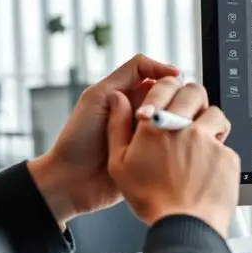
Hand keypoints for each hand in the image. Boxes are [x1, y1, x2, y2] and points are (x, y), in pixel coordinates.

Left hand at [28, 55, 180, 226]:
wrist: (74, 181)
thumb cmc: (79, 139)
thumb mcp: (99, 96)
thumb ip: (129, 75)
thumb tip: (171, 70)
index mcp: (125, 92)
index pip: (155, 72)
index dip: (166, 74)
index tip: (177, 81)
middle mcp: (139, 110)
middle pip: (169, 94)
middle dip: (172, 100)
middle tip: (165, 112)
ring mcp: (149, 132)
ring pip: (175, 117)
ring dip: (174, 121)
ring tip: (165, 130)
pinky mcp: (155, 152)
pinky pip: (174, 140)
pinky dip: (175, 139)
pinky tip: (171, 144)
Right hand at [106, 78, 239, 236]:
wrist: (185, 224)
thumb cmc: (151, 199)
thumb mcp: (120, 165)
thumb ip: (117, 127)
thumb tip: (118, 99)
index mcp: (155, 126)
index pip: (165, 86)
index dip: (168, 87)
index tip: (169, 95)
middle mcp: (184, 128)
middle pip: (195, 92)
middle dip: (191, 98)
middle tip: (188, 113)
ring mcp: (209, 141)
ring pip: (215, 113)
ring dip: (208, 121)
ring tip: (200, 140)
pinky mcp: (228, 155)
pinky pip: (226, 142)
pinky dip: (218, 149)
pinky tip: (208, 166)